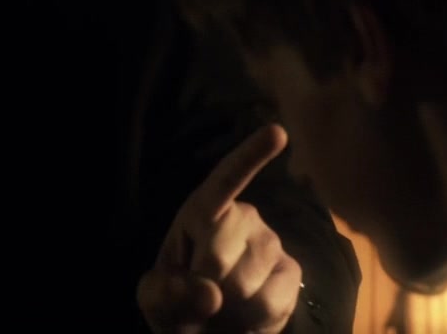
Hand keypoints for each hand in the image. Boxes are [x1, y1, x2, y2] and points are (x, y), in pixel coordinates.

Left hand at [138, 124, 301, 333]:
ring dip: (226, 308)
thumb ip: (167, 293)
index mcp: (203, 210)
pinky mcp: (291, 272)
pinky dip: (251, 321)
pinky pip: (270, 301)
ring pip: (244, 283)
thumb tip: (210, 293)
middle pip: (218, 252)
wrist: (209, 330)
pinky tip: (245, 314)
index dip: (250, 156)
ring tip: (221, 307)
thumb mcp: (155, 298)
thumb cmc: (178, 300)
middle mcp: (243, 217)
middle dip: (201, 285)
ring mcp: (270, 242)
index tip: (278, 132)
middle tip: (199, 295)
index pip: (226, 179)